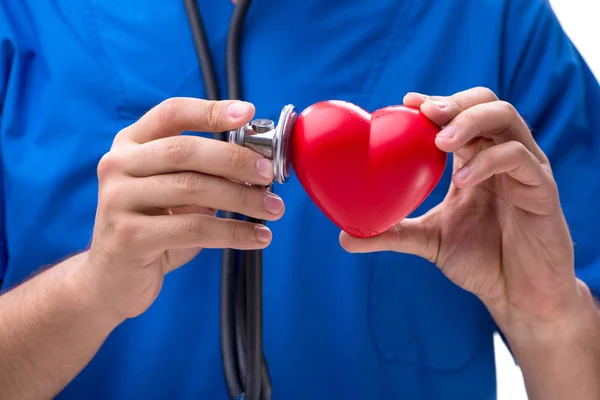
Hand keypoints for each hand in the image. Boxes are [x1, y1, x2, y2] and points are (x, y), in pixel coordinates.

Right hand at [86, 98, 283, 319]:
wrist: (112, 280)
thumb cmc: (154, 230)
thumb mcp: (176, 193)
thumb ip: (204, 173)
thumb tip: (259, 165)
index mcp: (131, 144)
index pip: (172, 113)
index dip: (210, 111)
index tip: (247, 112)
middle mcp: (118, 165)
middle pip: (184, 151)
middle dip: (235, 160)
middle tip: (268, 174)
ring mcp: (118, 199)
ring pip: (192, 188)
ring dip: (242, 198)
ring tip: (273, 209)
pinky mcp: (129, 235)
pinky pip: (194, 229)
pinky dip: (233, 233)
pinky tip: (258, 237)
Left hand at [340, 87, 588, 340]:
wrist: (518, 295)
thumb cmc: (481, 261)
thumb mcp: (429, 241)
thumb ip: (392, 233)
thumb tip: (343, 237)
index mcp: (476, 161)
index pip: (460, 116)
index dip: (435, 104)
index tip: (405, 103)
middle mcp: (501, 156)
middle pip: (486, 104)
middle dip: (454, 102)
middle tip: (424, 112)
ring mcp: (526, 170)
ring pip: (507, 120)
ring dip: (470, 121)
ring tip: (440, 142)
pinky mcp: (543, 190)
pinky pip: (520, 159)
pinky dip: (489, 161)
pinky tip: (464, 178)